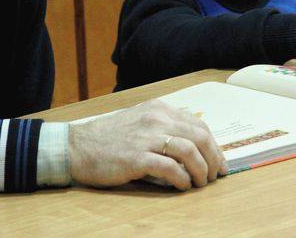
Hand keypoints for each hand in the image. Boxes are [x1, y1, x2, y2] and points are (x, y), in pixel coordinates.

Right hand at [69, 99, 226, 190]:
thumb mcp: (140, 122)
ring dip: (201, 170)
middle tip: (215, 176)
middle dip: (213, 159)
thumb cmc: (109, 138)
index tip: (218, 162)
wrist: (78, 147)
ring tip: (200, 183)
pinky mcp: (137, 157)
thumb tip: (194, 146)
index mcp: (159, 109)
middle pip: (200, 137)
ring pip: (189, 151)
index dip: (214, 146)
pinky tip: (182, 186)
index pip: (199, 125)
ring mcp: (146, 137)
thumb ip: (164, 127)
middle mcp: (156, 119)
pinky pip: (170, 168)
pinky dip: (181, 179)